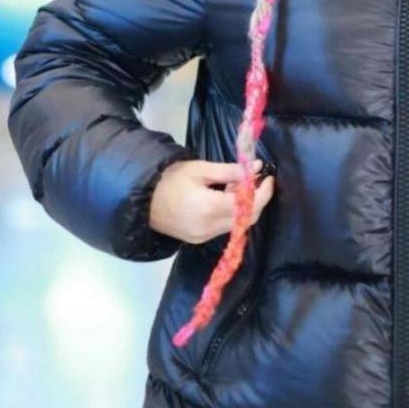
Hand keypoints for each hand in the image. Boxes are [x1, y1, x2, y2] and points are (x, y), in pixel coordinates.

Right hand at [149, 159, 275, 244]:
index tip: (268, 178)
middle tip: (255, 180)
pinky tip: (224, 198)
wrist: (140, 200)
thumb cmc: (169, 179)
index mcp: (209, 208)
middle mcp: (209, 227)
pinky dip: (231, 214)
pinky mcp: (199, 239)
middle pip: (247, 218)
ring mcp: (203, 237)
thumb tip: (257, 168)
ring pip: (236, 224)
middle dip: (257, 200)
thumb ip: (231, 171)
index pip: (248, 205)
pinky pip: (224, 228)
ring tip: (235, 186)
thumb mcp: (200, 169)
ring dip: (244, 207)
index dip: (263, 192)